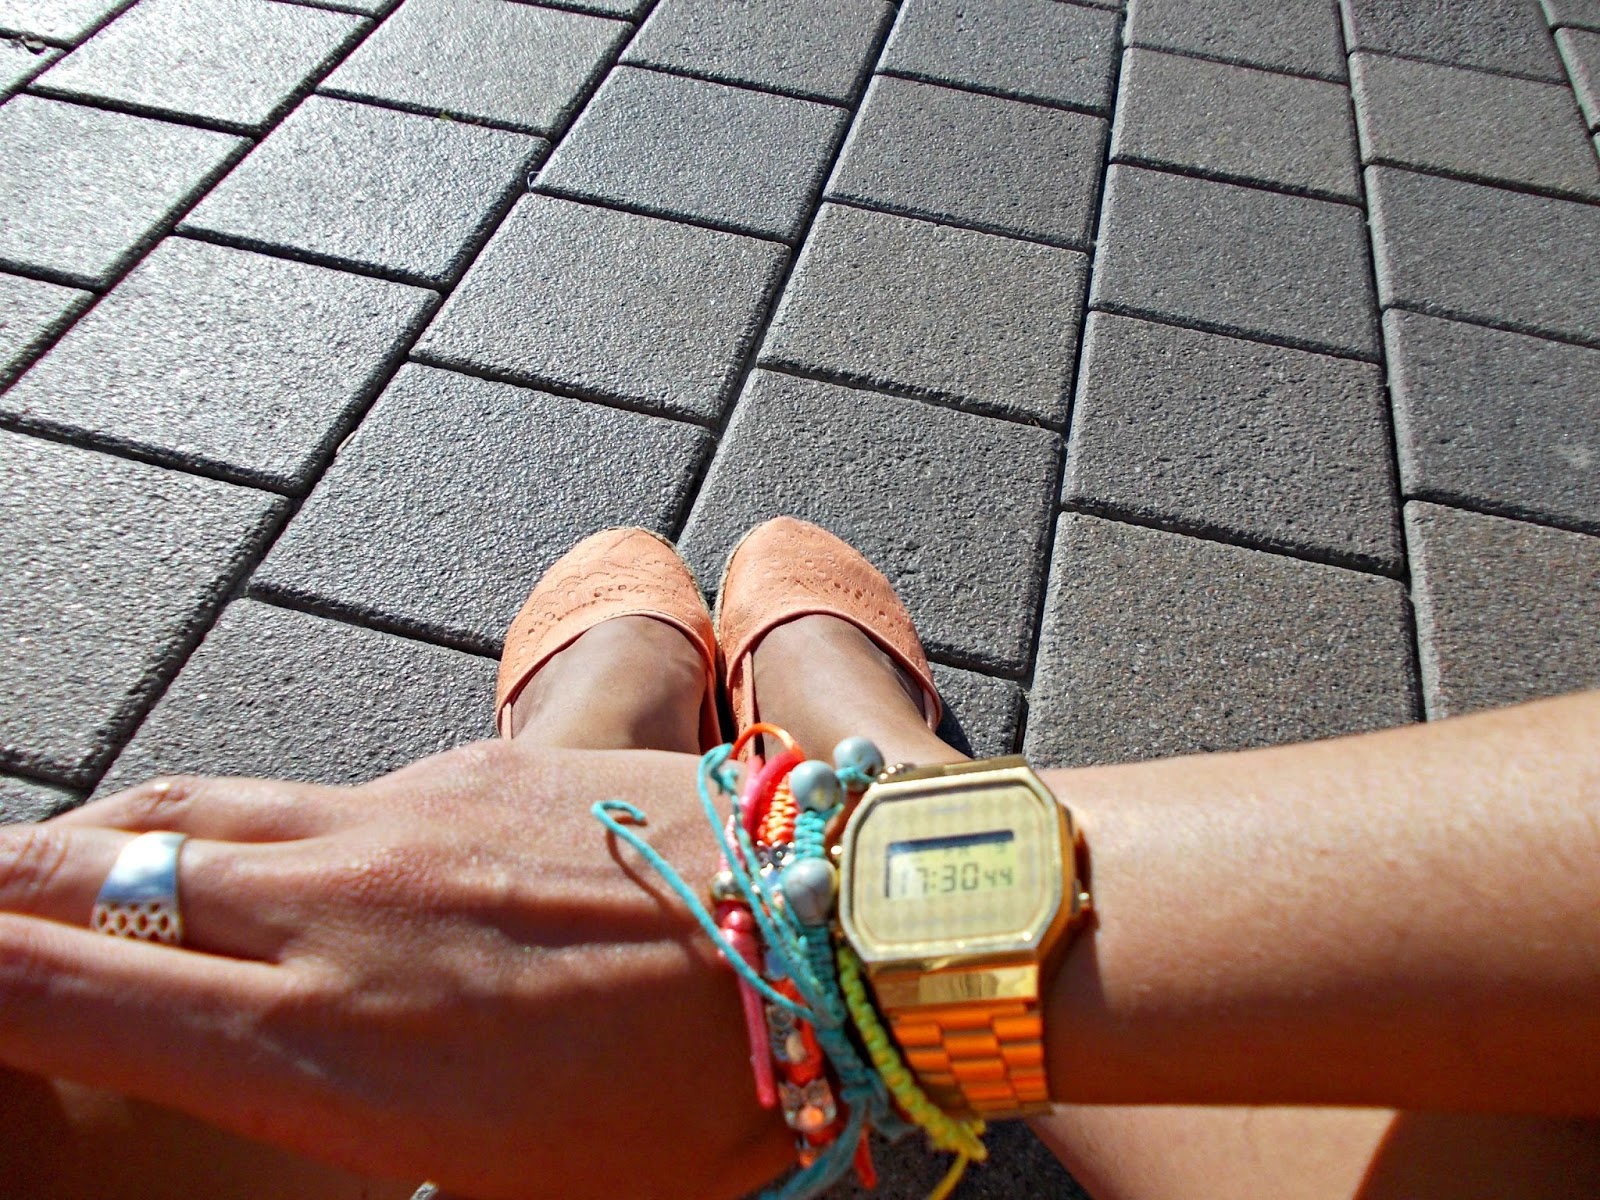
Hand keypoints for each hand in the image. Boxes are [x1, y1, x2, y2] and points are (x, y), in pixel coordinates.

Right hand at [0, 741, 791, 1199]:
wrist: (837, 932)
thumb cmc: (698, 1105)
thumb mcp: (517, 1198)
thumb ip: (377, 1159)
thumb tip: (322, 1113)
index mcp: (322, 1046)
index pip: (67, 989)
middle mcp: (336, 907)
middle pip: (99, 864)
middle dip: (7, 880)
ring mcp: (403, 815)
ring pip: (197, 803)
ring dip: (116, 838)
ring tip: (69, 865)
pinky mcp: (477, 765)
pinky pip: (316, 787)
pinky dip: (251, 819)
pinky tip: (270, 853)